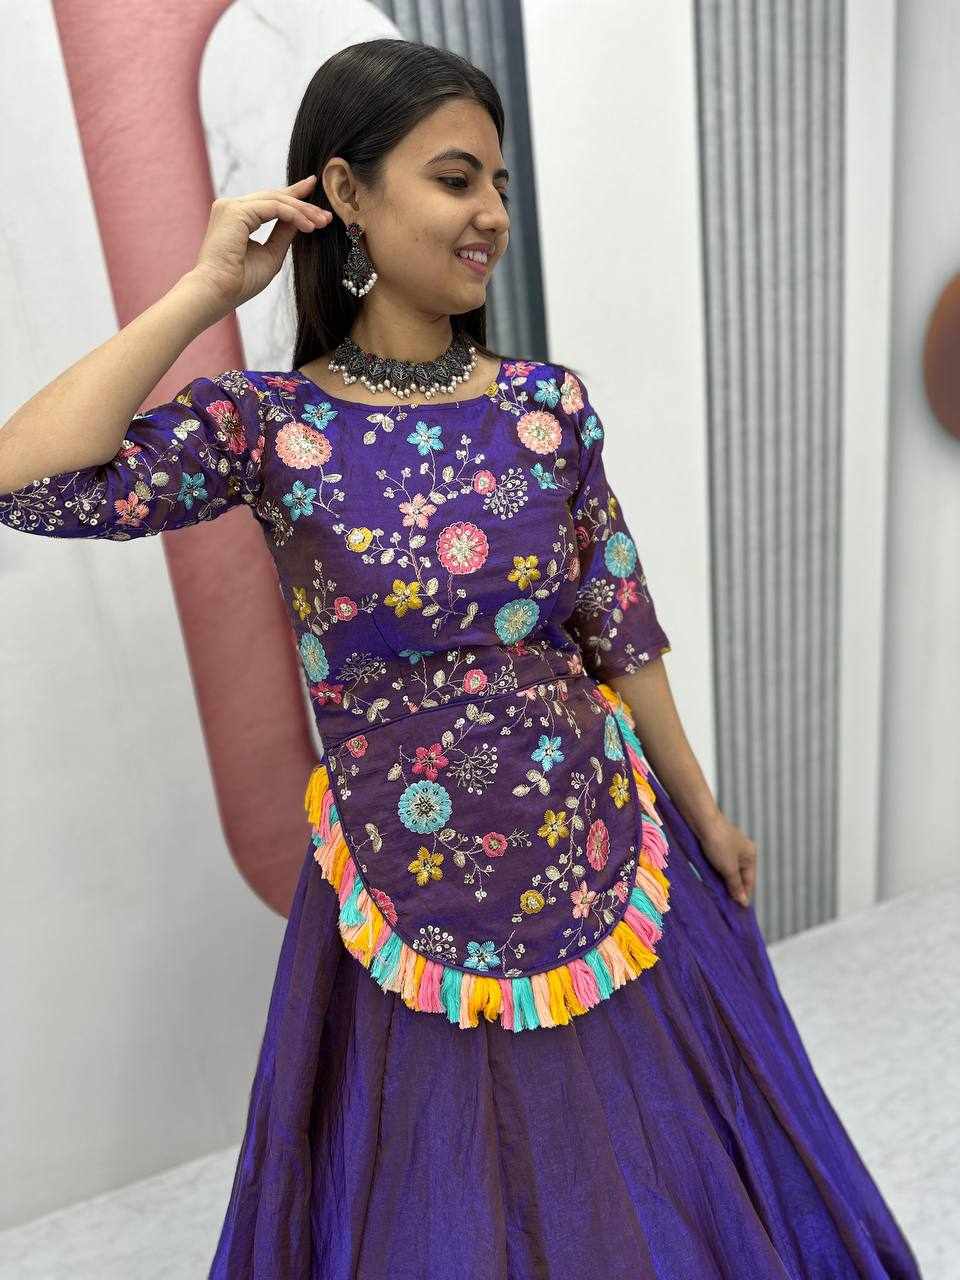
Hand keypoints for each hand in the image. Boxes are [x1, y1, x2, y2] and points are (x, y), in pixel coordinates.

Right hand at [189, 175, 332, 312]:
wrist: (218, 292)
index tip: (314, 194)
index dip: (293, 197)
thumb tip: (301, 220)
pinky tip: (309, 226)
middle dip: (303, 204)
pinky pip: (273, 207)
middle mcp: (231, 207)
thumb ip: (283, 234)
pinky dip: (293, 215)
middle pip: (274, 197)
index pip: (269, 202)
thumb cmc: (241, 282)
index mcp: (237, 218)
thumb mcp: (271, 254)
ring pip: (275, 200)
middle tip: (327, 215)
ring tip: (322, 223)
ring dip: (302, 210)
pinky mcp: (235, 210)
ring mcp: (231, 206)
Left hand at [698, 812, 756, 906]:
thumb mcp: (729, 868)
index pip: (749, 881)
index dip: (743, 895)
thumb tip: (743, 902)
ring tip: (717, 895)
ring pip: (729, 870)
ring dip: (723, 881)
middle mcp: (743, 851)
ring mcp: (730, 847)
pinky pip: (720, 863)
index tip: (736, 910)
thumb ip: (735, 885)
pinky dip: (716, 872)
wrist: (702, 821)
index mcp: (750, 856)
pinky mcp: (717, 845)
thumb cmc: (718, 844)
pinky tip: (710, 879)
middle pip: (740, 876)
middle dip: (733, 889)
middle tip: (725, 905)